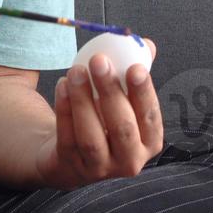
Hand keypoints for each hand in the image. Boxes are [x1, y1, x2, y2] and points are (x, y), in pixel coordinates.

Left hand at [35, 39, 163, 189]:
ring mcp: (98, 169)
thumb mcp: (122, 96)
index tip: (135, 68)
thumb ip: (135, 70)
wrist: (69, 153)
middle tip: (99, 61)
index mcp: (149, 142)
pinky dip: (64, 110)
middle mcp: (129, 161)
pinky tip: (62, 86)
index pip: (150, 117)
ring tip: (76, 71)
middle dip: (111, 91)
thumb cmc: (102, 119)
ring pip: (91, 136)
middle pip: (122, 127)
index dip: (144, 93)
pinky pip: (67, 137)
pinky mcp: (70, 166)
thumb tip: (146, 44)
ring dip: (83, 100)